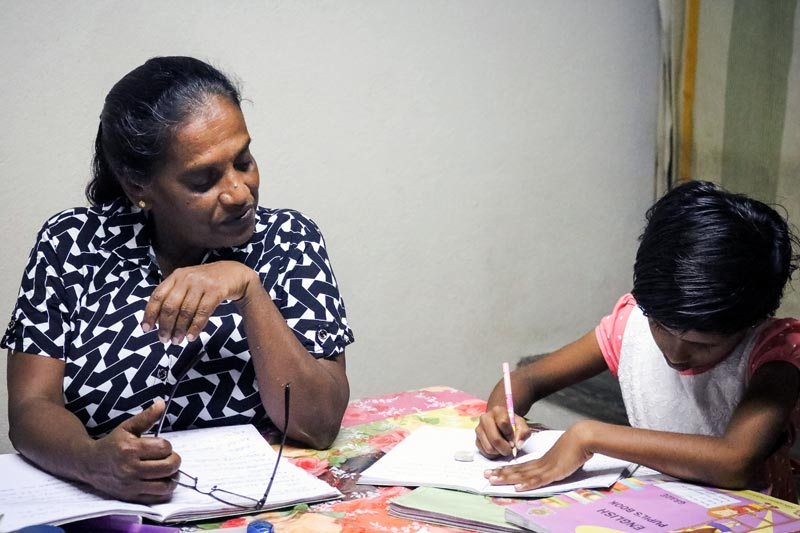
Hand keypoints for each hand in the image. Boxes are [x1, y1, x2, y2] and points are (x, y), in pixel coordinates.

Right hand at [86, 399, 180, 502]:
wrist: (90, 464)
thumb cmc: (111, 444)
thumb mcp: (127, 427)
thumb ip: (146, 417)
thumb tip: (161, 403)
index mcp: (131, 449)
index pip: (164, 448)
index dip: (167, 446)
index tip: (160, 446)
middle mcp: (131, 469)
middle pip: (168, 466)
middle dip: (174, 460)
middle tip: (169, 457)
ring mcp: (131, 485)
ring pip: (166, 484)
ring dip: (172, 476)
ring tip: (166, 470)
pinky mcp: (131, 497)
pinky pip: (157, 497)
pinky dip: (164, 490)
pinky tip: (160, 480)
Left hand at [142, 261, 258, 343]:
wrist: (235, 274)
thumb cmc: (208, 282)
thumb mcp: (188, 283)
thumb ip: (174, 296)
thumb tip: (159, 322)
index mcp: (176, 276)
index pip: (157, 296)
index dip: (150, 314)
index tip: (146, 329)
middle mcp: (187, 278)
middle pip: (170, 306)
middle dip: (165, 326)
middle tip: (164, 340)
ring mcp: (201, 284)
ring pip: (186, 311)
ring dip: (180, 329)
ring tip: (178, 341)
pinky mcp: (215, 291)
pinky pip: (202, 313)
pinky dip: (195, 327)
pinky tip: (191, 336)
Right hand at [475, 404, 531, 457]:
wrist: (501, 423)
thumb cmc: (511, 424)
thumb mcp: (521, 425)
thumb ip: (524, 432)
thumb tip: (517, 444)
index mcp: (497, 411)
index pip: (503, 423)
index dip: (510, 434)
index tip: (513, 438)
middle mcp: (485, 418)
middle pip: (495, 439)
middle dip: (505, 448)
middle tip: (510, 449)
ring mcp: (479, 429)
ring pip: (489, 448)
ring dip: (499, 452)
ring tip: (504, 447)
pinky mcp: (476, 440)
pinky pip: (485, 452)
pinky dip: (493, 454)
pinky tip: (497, 448)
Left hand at [483, 422, 593, 490]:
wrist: (582, 438)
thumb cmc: (573, 447)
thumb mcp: (559, 456)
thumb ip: (552, 463)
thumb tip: (549, 466)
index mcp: (541, 461)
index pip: (520, 466)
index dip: (506, 469)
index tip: (493, 471)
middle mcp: (540, 464)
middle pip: (517, 470)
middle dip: (501, 473)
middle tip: (486, 475)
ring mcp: (546, 468)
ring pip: (523, 474)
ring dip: (507, 478)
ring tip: (493, 480)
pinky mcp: (554, 472)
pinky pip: (539, 480)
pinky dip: (527, 484)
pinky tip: (518, 487)